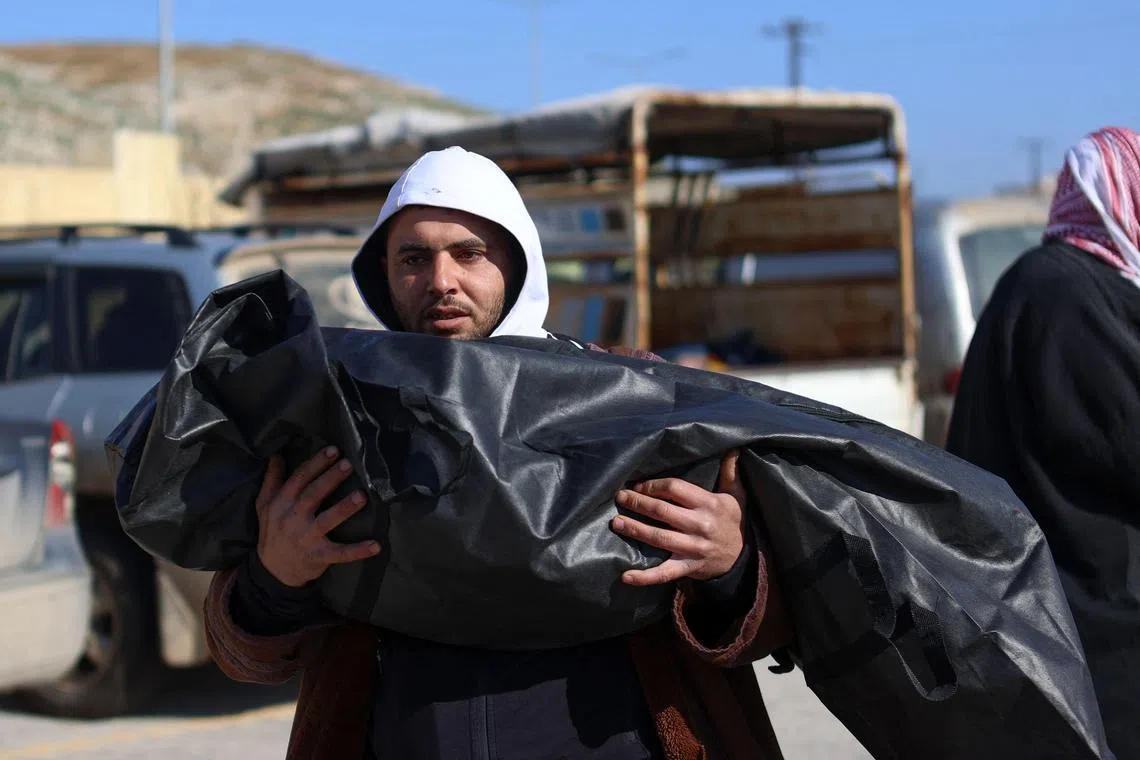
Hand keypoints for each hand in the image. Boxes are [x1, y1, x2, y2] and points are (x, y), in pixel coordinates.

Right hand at [255, 446, 379, 587]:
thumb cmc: (273, 531)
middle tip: (348, 464)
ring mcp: (306, 538)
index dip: (316, 464)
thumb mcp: (264, 505)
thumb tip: (277, 455)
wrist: (272, 570)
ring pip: (327, 521)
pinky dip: (358, 551)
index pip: (299, 479)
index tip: (333, 450)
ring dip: (344, 508)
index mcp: (281, 503)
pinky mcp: (319, 556)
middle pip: (313, 494)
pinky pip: (340, 554)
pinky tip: (376, 545)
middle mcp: (293, 518)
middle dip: (330, 478)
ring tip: (361, 495)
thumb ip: (272, 480)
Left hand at [612, 450, 746, 586]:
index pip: (676, 489)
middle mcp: (700, 525)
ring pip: (659, 538)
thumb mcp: (736, 496)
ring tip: (616, 523)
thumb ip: (730, 473)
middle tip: (620, 497)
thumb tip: (733, 449)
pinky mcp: (688, 567)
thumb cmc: (733, 522)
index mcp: (710, 504)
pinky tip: (626, 576)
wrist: (742, 559)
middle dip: (638, 503)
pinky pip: (664, 573)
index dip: (654, 486)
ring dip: (635, 529)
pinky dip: (644, 576)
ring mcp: (693, 548)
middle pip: (663, 511)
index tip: (639, 485)